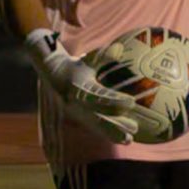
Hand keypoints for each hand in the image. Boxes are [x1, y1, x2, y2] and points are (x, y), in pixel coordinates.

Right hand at [25, 29, 137, 144]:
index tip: (131, 102)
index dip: (114, 100)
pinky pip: (97, 130)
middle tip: (133, 128)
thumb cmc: (78, 67)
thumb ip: (103, 56)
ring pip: (97, 127)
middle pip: (97, 118)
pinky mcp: (82, 120)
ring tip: (130, 139)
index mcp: (80, 88)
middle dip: (115, 124)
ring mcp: (79, 114)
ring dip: (114, 134)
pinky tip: (126, 140)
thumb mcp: (88, 60)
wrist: (55, 79)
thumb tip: (119, 48)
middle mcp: (78, 104)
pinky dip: (110, 135)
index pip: (99, 96)